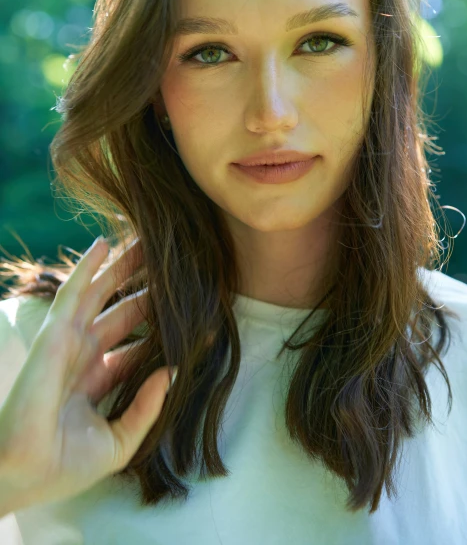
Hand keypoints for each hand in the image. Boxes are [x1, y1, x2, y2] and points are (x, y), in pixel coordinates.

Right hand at [0, 237, 173, 512]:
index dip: (164, 329)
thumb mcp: (119, 442)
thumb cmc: (64, 466)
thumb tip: (174, 374)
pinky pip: (74, 291)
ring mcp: (70, 341)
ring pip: (102, 293)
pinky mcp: (55, 333)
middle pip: (123, 310)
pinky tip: (105, 243)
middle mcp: (86, 355)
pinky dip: (88, 266)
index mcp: (100, 379)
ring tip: (146, 240)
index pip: (138, 344)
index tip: (195, 310)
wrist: (25, 472)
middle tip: (171, 262)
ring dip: (122, 266)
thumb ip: (147, 408)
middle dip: (145, 287)